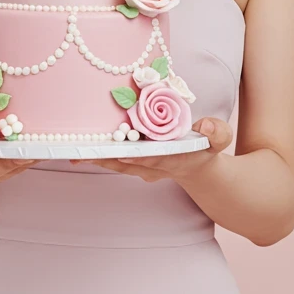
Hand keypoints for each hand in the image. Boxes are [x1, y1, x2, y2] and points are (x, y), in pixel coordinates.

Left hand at [71, 117, 232, 182]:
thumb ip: (217, 133)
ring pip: (115, 163)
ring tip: (74, 153)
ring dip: (96, 158)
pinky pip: (113, 159)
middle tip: (83, 153)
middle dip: (106, 158)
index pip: (152, 158)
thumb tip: (206, 126)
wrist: (198, 166)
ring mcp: (140, 165)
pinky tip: (80, 149)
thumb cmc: (206, 148)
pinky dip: (98, 154)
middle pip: (126, 163)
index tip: (121, 152)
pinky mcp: (132, 161)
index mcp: (171, 159)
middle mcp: (152, 165)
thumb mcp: (219, 140)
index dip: (136, 155)